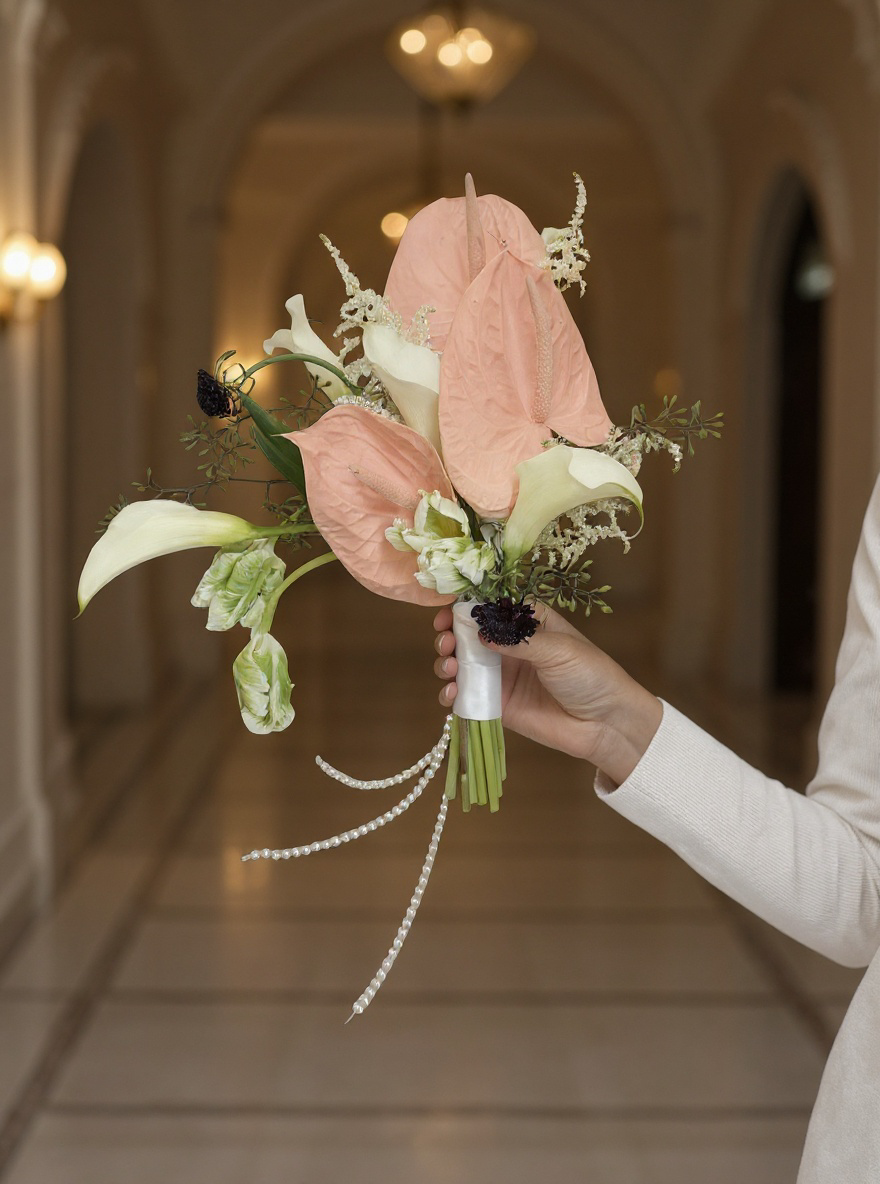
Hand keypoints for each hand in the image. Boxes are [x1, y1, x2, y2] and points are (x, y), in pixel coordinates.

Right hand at [433, 604, 661, 785]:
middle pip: (468, 634)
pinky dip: (451, 693)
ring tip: (450, 668)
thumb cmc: (591, 675)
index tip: (447, 615)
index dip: (465, 608)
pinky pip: (466, 696)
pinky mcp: (497, 705)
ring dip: (447, 662)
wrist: (605, 723)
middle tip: (446, 643)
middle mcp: (510, 646)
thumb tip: (480, 633)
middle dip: (450, 636)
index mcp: (528, 622)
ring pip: (462, 664)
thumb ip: (518, 640)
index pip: (490, 607)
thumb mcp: (558, 649)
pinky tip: (451, 693)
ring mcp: (501, 676)